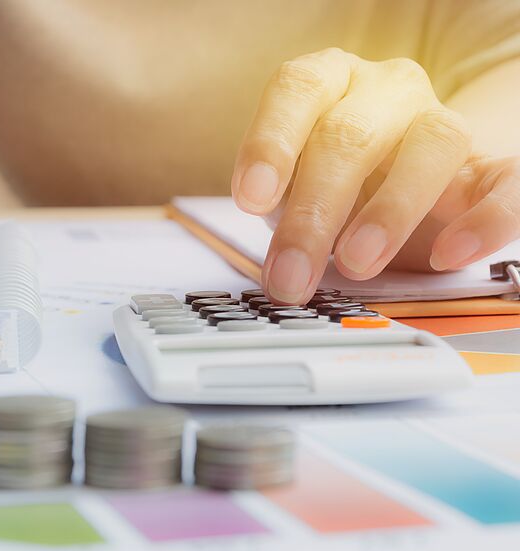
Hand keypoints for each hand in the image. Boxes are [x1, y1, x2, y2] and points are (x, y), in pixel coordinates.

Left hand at [232, 48, 519, 303]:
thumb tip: (274, 266)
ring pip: (432, 145)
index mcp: (328, 82)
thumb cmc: (331, 184)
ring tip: (356, 264)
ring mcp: (439, 122)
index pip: (298, 89)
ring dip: (390, 211)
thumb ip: (281, 209)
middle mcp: (385, 91)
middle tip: (292, 273)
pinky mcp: (487, 166)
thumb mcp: (291, 189)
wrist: (395, 187)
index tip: (251, 199)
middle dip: (314, 212)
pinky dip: (485, 220)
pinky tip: (448, 254)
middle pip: (350, 135)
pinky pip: (506, 180)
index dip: (272, 142)